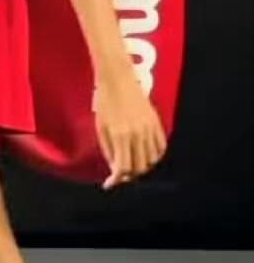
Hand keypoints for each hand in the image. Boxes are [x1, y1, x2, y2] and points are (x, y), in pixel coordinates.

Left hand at [94, 66, 167, 189]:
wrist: (118, 79)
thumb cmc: (104, 101)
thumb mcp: (100, 126)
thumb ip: (108, 149)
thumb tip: (114, 168)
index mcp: (120, 135)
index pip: (123, 167)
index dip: (116, 179)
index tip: (109, 184)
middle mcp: (137, 135)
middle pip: (139, 167)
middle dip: (128, 175)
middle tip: (119, 174)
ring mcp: (149, 129)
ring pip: (151, 160)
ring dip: (141, 167)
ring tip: (131, 165)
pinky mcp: (157, 123)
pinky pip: (161, 148)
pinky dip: (154, 156)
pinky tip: (145, 156)